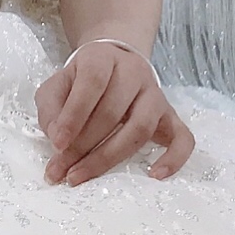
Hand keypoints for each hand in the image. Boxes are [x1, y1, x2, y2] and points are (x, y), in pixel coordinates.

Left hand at [36, 39, 193, 185]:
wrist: (114, 66)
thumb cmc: (82, 81)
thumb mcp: (57, 85)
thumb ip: (51, 107)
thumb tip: (57, 137)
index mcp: (103, 59)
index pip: (92, 83)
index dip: (73, 115)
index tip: (57, 144)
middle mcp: (134, 73)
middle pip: (113, 111)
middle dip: (83, 146)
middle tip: (61, 169)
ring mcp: (156, 96)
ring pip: (141, 127)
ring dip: (110, 157)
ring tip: (82, 175)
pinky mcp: (171, 117)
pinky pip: (183, 138)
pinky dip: (174, 159)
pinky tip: (154, 175)